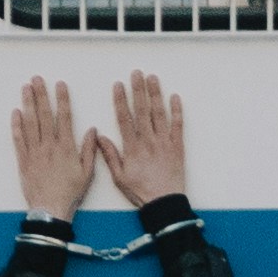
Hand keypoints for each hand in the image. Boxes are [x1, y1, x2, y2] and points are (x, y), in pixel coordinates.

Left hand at [9, 78, 93, 220]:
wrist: (50, 208)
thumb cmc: (70, 192)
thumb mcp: (87, 172)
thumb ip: (89, 149)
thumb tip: (91, 130)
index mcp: (66, 147)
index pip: (64, 117)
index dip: (62, 99)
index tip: (60, 85)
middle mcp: (49, 146)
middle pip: (44, 115)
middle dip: (41, 95)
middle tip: (37, 79)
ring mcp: (34, 152)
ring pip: (30, 123)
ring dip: (28, 104)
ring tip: (25, 88)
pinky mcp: (23, 160)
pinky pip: (18, 139)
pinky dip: (16, 125)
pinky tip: (16, 112)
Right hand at [95, 70, 186, 206]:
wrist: (164, 203)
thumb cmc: (141, 192)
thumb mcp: (119, 177)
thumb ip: (110, 155)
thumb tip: (100, 137)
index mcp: (132, 148)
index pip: (124, 118)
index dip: (120, 100)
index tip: (118, 85)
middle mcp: (148, 141)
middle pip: (142, 110)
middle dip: (139, 90)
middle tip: (137, 73)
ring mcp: (164, 142)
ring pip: (159, 114)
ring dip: (156, 94)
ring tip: (153, 78)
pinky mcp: (177, 146)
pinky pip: (178, 125)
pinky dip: (177, 111)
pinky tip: (174, 97)